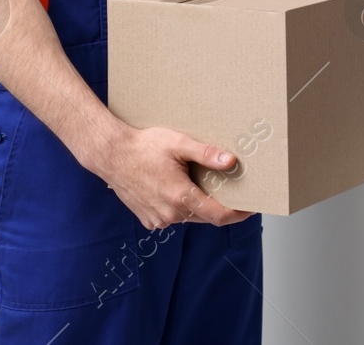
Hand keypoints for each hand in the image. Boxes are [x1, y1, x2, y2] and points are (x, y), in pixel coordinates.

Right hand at [86, 122, 251, 229]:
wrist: (111, 155)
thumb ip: (206, 154)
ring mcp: (158, 219)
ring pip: (189, 217)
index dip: (239, 214)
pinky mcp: (148, 219)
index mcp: (180, 197)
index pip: (218, 216)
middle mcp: (169, 214)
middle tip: (232, 189)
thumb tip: (231, 162)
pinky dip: (181, 206)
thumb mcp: (178, 143)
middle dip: (220, 205)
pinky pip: (173, 217)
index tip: (252, 207)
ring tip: (201, 182)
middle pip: (206, 216)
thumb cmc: (143, 146)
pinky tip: (178, 187)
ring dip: (199, 204)